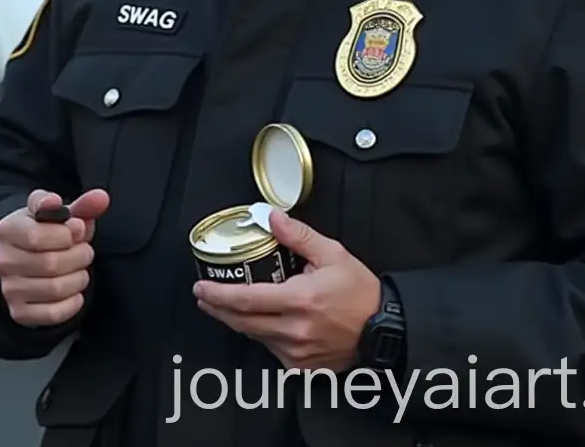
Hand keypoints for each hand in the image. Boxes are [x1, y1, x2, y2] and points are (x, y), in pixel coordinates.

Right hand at [0, 188, 109, 326]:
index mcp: (8, 229)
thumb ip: (82, 205)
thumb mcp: (61, 213)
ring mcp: (9, 289)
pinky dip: (73, 303)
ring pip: (55, 289)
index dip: (67, 234)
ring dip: (79, 278)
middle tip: (85, 251)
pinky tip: (75, 290)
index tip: (78, 229)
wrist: (28, 257)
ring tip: (80, 268)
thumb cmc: (49, 231)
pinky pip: (53, 314)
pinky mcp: (19, 312)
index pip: (37, 237)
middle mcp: (3, 260)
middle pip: (51, 264)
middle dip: (80, 255)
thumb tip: (101, 198)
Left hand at [193, 209, 380, 371]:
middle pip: (242, 322)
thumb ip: (298, 235)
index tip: (201, 288)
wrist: (383, 330)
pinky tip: (261, 321)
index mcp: (300, 300)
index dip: (219, 295)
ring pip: (255, 336)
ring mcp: (296, 354)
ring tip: (228, 305)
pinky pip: (271, 350)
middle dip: (217, 308)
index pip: (247, 299)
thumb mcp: (332, 254)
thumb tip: (271, 217)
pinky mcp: (300, 368)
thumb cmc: (359, 291)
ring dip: (238, 321)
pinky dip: (262, 334)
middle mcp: (294, 330)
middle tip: (203, 296)